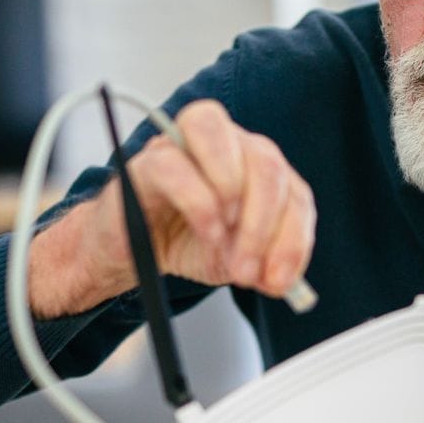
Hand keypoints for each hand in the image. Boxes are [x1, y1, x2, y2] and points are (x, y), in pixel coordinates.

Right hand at [29, 100, 315, 316]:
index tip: (280, 282)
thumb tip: (282, 281)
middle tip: (248, 273)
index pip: (294, 193)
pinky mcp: (147, 161)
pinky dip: (199, 203)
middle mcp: (229, 144)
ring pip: (225, 141)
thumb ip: (266, 266)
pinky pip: (176, 165)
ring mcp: (186, 145)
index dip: (294, 239)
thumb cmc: (188, 243)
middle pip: (266, 162)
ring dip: (235, 197)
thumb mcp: (237, 261)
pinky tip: (205, 233)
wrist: (129, 251)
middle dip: (264, 226)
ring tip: (225, 242)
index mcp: (260, 168)